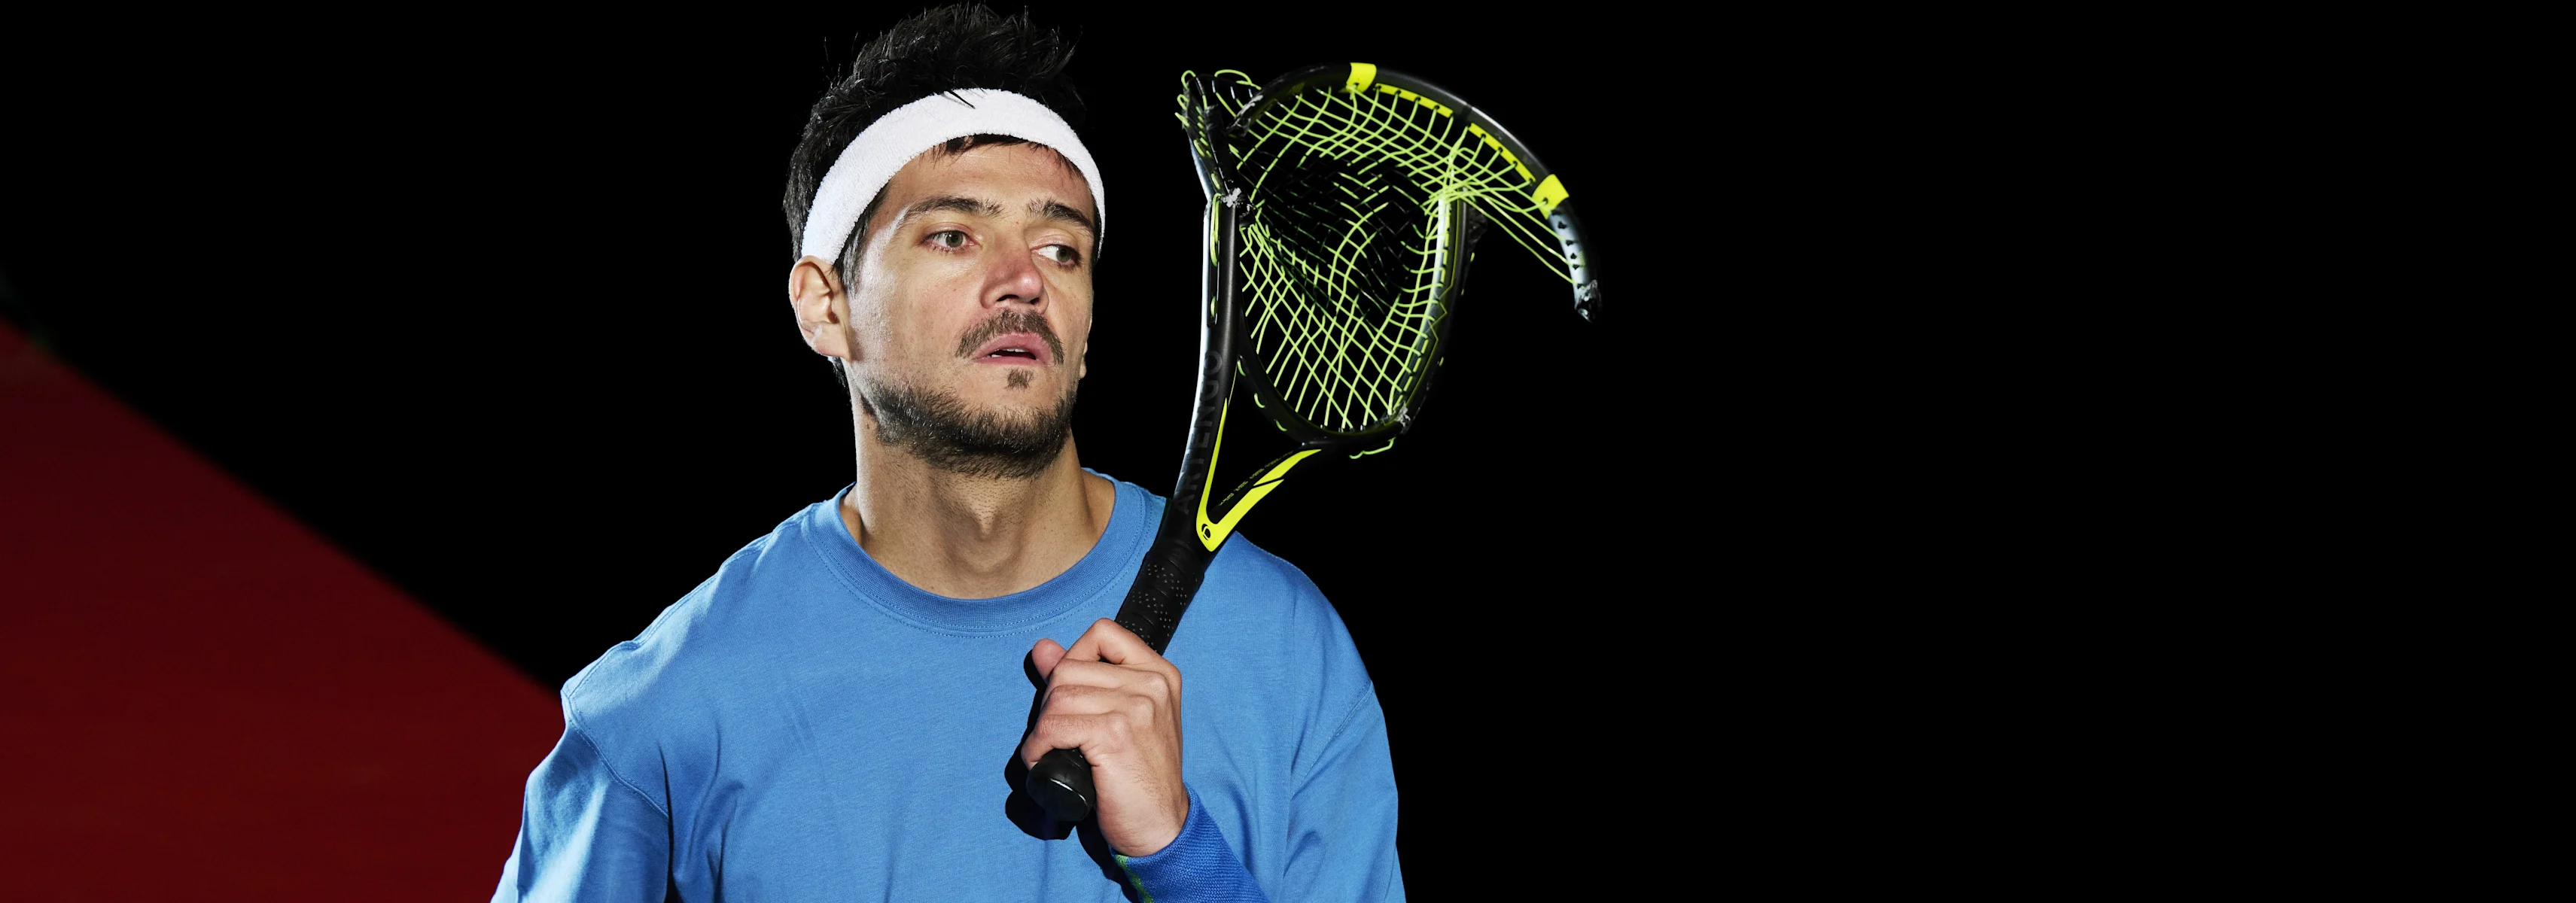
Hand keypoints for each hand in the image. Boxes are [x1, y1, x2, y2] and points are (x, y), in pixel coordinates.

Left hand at [1020, 618, 1189, 854]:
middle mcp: (1152, 684)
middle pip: (1071, 667)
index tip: (1070, 693)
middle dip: (1051, 702)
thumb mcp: (1122, 718)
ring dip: (1042, 729)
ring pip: (1058, 697)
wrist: (1161, 825)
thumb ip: (1086, 678)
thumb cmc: (1141, 775)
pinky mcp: (1115, 734)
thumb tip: (1042, 647)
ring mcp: (1136, 707)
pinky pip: (1054, 726)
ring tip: (1049, 751)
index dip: (1073, 656)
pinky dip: (1038, 746)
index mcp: (1159, 673)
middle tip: (1057, 735)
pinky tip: (1044, 761)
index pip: (1103, 632)